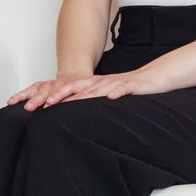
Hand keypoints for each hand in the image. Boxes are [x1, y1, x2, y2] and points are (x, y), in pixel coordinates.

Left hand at [7, 69, 157, 109]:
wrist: (154, 78)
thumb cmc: (130, 90)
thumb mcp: (107, 97)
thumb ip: (91, 103)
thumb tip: (75, 117)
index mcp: (95, 85)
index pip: (72, 89)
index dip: (56, 96)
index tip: (41, 105)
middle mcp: (102, 83)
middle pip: (78, 88)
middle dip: (61, 95)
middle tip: (45, 104)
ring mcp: (116, 83)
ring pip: (96, 89)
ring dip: (82, 96)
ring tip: (68, 102)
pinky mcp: (132, 86)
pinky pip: (123, 89)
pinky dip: (117, 92)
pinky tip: (110, 97)